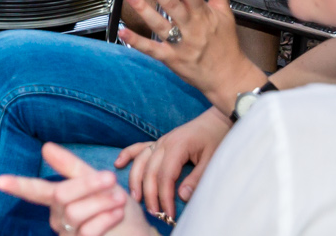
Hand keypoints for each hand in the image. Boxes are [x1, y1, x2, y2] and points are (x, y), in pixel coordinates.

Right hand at [0, 143, 150, 235]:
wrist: (139, 234)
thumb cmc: (119, 209)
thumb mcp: (99, 182)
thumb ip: (72, 167)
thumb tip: (45, 147)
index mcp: (58, 200)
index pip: (35, 190)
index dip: (18, 185)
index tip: (0, 181)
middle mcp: (59, 219)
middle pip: (61, 195)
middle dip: (86, 185)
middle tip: (111, 179)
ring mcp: (70, 235)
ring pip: (75, 213)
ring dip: (101, 203)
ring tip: (120, 199)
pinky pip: (88, 230)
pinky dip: (106, 218)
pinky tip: (118, 213)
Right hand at [116, 111, 230, 221]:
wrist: (217, 121)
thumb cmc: (216, 139)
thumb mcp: (212, 160)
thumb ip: (197, 178)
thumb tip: (181, 196)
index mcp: (177, 147)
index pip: (165, 176)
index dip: (164, 196)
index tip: (168, 213)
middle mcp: (164, 143)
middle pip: (150, 171)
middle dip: (150, 194)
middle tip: (154, 213)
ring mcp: (160, 141)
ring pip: (141, 160)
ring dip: (135, 179)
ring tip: (135, 197)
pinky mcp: (159, 141)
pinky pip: (139, 148)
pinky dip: (127, 154)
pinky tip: (118, 164)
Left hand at [117, 0, 264, 109]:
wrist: (230, 78)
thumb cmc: (226, 43)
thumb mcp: (225, 12)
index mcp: (203, 15)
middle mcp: (191, 28)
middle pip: (172, 5)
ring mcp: (180, 44)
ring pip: (159, 24)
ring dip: (143, 9)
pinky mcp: (172, 59)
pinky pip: (152, 50)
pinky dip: (137, 42)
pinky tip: (123, 32)